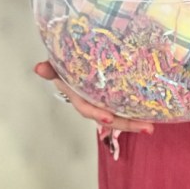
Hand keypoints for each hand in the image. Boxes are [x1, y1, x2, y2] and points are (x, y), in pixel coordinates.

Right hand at [33, 61, 154, 134]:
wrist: (73, 60)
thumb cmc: (66, 64)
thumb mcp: (57, 65)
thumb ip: (50, 68)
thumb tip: (38, 68)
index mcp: (79, 96)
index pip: (87, 108)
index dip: (96, 113)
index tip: (108, 118)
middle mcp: (93, 102)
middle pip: (109, 117)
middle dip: (127, 124)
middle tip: (146, 128)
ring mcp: (104, 101)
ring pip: (120, 114)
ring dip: (134, 122)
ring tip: (150, 126)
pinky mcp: (115, 96)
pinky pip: (125, 105)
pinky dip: (136, 111)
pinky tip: (151, 113)